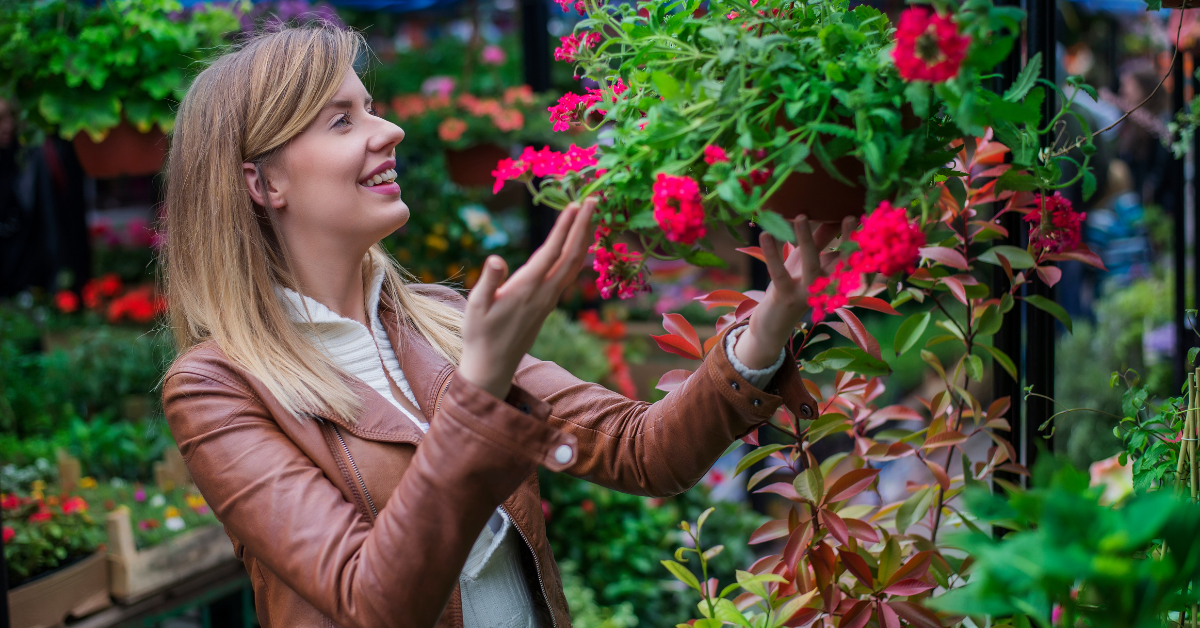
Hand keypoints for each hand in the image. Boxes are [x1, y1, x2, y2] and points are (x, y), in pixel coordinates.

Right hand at [458, 197, 596, 399]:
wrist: (494, 366)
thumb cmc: (479, 334)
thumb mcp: (476, 307)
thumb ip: (488, 282)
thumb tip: (495, 259)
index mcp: (526, 289)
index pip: (550, 253)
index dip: (564, 228)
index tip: (575, 205)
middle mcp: (544, 293)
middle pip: (571, 255)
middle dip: (584, 226)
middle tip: (595, 199)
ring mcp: (550, 299)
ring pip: (574, 264)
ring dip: (585, 238)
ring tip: (593, 215)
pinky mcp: (549, 303)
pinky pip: (569, 273)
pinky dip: (578, 253)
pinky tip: (580, 244)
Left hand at [734, 214, 857, 369]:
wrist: (773, 324)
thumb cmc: (792, 284)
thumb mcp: (805, 260)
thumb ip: (820, 239)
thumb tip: (832, 214)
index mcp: (833, 276)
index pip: (851, 257)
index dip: (856, 239)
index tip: (861, 217)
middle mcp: (825, 286)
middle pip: (841, 262)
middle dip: (848, 240)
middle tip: (850, 217)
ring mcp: (806, 292)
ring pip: (811, 263)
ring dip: (807, 239)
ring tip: (801, 216)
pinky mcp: (785, 296)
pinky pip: (779, 273)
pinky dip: (772, 253)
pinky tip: (765, 235)